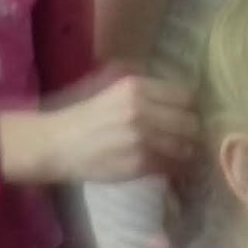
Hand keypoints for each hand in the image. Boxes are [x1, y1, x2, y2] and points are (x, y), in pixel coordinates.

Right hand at [0, 75, 197, 185]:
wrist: (56, 143)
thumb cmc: (80, 113)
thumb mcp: (105, 85)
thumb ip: (135, 80)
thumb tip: (170, 83)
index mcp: (134, 87)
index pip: (185, 95)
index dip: (187, 106)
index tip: (182, 113)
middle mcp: (141, 110)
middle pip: (191, 122)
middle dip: (189, 130)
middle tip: (180, 135)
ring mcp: (142, 139)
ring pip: (186, 147)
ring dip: (183, 150)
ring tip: (172, 151)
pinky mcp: (140, 164)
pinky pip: (173, 167)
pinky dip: (172, 167)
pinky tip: (162, 163)